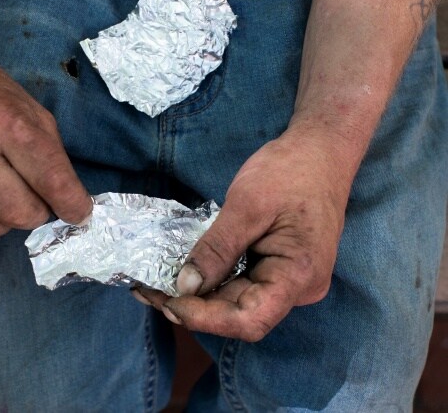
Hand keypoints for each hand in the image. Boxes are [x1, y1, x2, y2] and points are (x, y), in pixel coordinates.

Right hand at [0, 43, 91, 242]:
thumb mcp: (28, 107)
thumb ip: (50, 152)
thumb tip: (68, 198)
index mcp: (7, 122)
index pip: (52, 180)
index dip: (73, 204)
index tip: (80, 212)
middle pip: (20, 213)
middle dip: (38, 211)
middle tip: (35, 195)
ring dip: (4, 218)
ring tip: (0, 190)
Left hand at [134, 130, 349, 340]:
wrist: (320, 150)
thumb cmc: (290, 171)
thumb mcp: (247, 205)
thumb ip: (217, 249)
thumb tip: (185, 287)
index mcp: (298, 275)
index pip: (249, 320)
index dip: (205, 318)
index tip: (168, 300)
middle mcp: (298, 288)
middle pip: (241, 313)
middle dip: (193, 306)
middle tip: (148, 290)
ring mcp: (291, 280)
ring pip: (239, 301)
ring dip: (199, 296)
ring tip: (156, 284)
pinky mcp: (279, 268)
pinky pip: (244, 283)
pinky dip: (213, 280)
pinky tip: (184, 272)